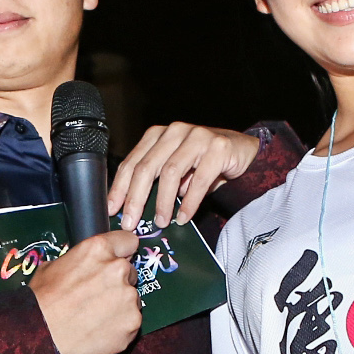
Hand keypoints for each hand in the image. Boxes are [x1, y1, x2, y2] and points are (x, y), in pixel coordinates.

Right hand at [30, 227, 141, 353]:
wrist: (41, 334)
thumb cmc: (42, 301)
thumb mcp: (53, 266)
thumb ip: (79, 261)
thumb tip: (85, 264)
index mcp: (98, 249)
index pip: (128, 241)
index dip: (122, 252)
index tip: (119, 260)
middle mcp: (118, 269)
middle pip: (130, 272)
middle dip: (119, 282)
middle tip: (98, 296)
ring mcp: (128, 296)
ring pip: (132, 298)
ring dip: (120, 305)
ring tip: (96, 317)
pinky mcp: (133, 322)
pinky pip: (131, 321)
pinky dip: (120, 327)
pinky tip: (100, 330)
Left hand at [107, 124, 261, 229]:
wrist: (242, 151)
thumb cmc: (204, 162)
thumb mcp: (175, 168)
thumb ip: (156, 180)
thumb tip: (132, 208)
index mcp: (158, 135)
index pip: (132, 162)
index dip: (120, 187)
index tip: (112, 209)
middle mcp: (175, 132)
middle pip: (147, 167)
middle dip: (135, 198)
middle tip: (129, 222)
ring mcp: (197, 137)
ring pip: (170, 172)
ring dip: (162, 201)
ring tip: (160, 222)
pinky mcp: (218, 148)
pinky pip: (199, 179)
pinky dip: (189, 202)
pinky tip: (183, 217)